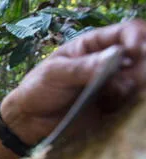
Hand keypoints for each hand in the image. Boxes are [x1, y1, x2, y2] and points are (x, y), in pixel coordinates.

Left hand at [1, 19, 145, 144]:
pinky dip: (131, 103)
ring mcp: (111, 84)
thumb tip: (115, 57)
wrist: (29, 120)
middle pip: (139, 56)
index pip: (125, 33)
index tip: (133, 51)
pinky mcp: (111, 106)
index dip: (136, 38)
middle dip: (140, 64)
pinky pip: (130, 102)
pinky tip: (116, 106)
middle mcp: (107, 62)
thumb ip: (82, 67)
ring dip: (137, 84)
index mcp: (92, 46)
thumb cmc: (37, 89)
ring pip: (138, 79)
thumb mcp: (55, 74)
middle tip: (129, 78)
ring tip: (118, 92)